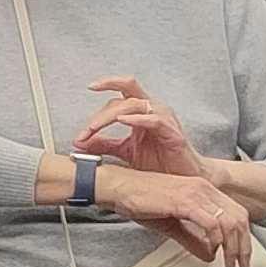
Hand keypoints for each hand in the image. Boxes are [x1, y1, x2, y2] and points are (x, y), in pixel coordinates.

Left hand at [77, 76, 198, 180]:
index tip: (90, 87)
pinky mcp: (172, 132)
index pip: (121, 92)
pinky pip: (154, 119)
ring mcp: (164, 118)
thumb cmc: (160, 162)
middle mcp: (153, 109)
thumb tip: (81, 142)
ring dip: (112, 115)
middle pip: (126, 93)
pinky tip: (123, 122)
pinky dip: (137, 119)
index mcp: (142, 111)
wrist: (184, 179)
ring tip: (95, 128)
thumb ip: (105, 144)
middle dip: (102, 112)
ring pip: (135, 104)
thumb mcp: (126, 151)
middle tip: (86, 129)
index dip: (105, 88)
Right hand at [101, 166, 254, 266]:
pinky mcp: (184, 201)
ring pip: (229, 221)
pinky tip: (213, 250)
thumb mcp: (171, 224)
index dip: (243, 238)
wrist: (118, 187)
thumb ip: (192, 239)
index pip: (236, 213)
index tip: (240, 257)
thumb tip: (209, 255)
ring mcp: (195, 193)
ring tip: (229, 263)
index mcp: (203, 190)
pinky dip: (217, 239)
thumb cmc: (139, 200)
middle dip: (244, 246)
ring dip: (233, 246)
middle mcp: (203, 188)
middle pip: (239, 218)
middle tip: (240, 265)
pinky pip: (211, 222)